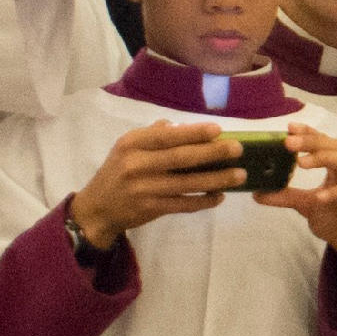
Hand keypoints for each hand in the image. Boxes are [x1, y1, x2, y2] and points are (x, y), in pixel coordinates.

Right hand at [69, 121, 238, 250]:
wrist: (97, 208)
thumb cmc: (118, 172)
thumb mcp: (127, 147)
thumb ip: (153, 135)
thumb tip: (182, 126)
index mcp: (132, 143)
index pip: (166, 135)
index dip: (193, 133)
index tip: (218, 130)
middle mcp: (136, 164)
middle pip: (180, 158)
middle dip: (212, 153)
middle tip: (238, 149)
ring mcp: (143, 189)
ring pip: (187, 184)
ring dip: (216, 180)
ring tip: (239, 175)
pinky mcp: (150, 209)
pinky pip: (183, 205)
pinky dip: (203, 201)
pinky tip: (219, 196)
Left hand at [262, 127, 336, 331]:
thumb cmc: (335, 218)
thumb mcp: (305, 205)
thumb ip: (285, 196)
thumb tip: (256, 193)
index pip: (324, 141)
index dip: (309, 132)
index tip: (289, 128)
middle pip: (336, 145)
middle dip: (312, 142)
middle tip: (289, 142)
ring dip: (325, 158)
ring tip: (302, 163)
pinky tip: (320, 196)